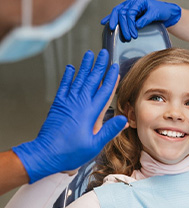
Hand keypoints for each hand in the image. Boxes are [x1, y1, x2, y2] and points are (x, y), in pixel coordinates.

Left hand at [12, 49, 126, 182]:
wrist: (45, 153)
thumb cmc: (70, 152)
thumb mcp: (95, 145)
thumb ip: (109, 131)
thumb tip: (123, 120)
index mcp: (90, 113)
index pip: (104, 91)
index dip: (111, 78)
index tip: (115, 68)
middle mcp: (79, 104)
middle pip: (92, 80)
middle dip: (99, 66)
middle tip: (103, 53)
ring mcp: (68, 102)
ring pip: (78, 79)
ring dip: (85, 66)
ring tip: (89, 55)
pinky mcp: (58, 105)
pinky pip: (64, 86)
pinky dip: (67, 76)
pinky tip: (70, 68)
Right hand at [101, 0, 180, 40]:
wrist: (165, 12)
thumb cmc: (161, 11)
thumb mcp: (155, 14)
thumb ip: (145, 19)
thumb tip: (136, 25)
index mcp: (138, 1)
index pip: (130, 13)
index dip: (130, 25)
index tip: (134, 35)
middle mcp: (132, 2)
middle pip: (122, 13)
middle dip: (123, 26)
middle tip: (127, 37)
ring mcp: (129, 6)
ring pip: (117, 12)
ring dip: (114, 22)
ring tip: (112, 30)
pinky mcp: (128, 11)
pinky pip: (117, 14)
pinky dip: (111, 18)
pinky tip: (104, 22)